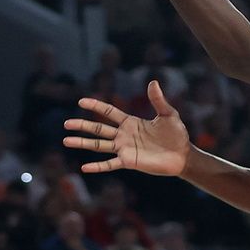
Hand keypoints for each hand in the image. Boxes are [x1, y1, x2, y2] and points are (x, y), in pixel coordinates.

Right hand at [63, 82, 190, 175]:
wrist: (183, 155)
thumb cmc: (177, 135)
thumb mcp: (168, 114)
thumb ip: (158, 100)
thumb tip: (153, 82)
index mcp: (131, 122)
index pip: (109, 112)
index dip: (96, 106)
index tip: (81, 101)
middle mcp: (124, 135)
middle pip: (98, 129)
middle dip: (82, 125)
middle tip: (66, 123)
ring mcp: (124, 149)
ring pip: (99, 145)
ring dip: (83, 143)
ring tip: (66, 140)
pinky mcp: (129, 162)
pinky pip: (109, 164)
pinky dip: (97, 166)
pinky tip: (84, 167)